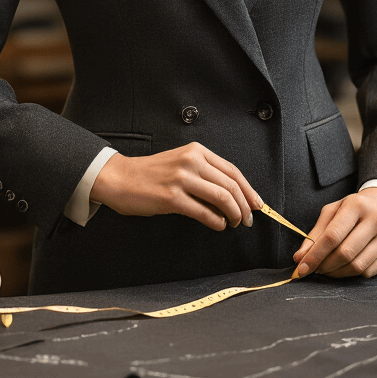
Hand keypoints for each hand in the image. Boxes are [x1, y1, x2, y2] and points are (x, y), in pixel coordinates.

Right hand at [90, 144, 261, 230]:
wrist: (120, 178)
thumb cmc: (150, 174)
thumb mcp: (180, 163)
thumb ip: (204, 173)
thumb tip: (232, 196)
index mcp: (196, 151)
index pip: (233, 171)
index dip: (249, 190)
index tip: (257, 204)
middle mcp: (191, 161)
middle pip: (231, 185)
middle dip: (244, 206)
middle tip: (247, 220)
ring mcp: (181, 178)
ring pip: (222, 197)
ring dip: (234, 214)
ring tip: (234, 224)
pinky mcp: (172, 197)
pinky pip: (204, 212)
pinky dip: (216, 222)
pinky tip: (217, 226)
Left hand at [292, 190, 376, 279]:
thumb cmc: (355, 209)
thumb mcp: (333, 211)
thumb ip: (315, 234)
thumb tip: (299, 258)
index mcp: (357, 205)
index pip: (332, 236)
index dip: (314, 255)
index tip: (301, 268)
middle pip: (345, 253)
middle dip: (325, 266)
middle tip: (315, 269)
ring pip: (358, 266)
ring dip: (337, 273)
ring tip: (328, 269)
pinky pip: (369, 271)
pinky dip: (352, 274)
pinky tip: (345, 268)